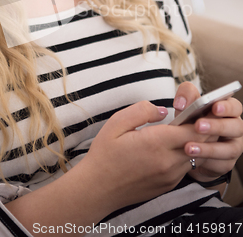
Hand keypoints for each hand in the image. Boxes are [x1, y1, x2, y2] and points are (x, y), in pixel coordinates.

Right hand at [82, 100, 205, 212]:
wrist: (97, 189)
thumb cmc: (104, 154)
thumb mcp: (116, 123)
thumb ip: (142, 111)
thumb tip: (163, 110)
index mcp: (156, 143)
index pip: (195, 130)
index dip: (200, 118)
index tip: (194, 109)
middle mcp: (168, 162)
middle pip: (201, 144)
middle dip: (201, 129)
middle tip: (192, 117)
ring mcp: (170, 176)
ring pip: (196, 156)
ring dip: (194, 143)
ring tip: (182, 131)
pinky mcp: (168, 185)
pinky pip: (185, 167)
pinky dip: (185, 156)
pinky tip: (171, 148)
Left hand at [173, 82, 242, 182]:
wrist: (189, 146)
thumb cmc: (192, 120)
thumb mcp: (188, 105)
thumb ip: (186, 95)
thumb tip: (181, 103)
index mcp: (228, 110)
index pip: (235, 106)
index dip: (226, 107)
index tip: (214, 107)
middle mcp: (235, 127)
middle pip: (236, 126)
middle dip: (217, 126)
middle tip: (198, 126)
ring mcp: (234, 146)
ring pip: (230, 148)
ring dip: (209, 148)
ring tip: (189, 147)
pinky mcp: (227, 162)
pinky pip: (221, 163)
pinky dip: (207, 160)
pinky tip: (193, 158)